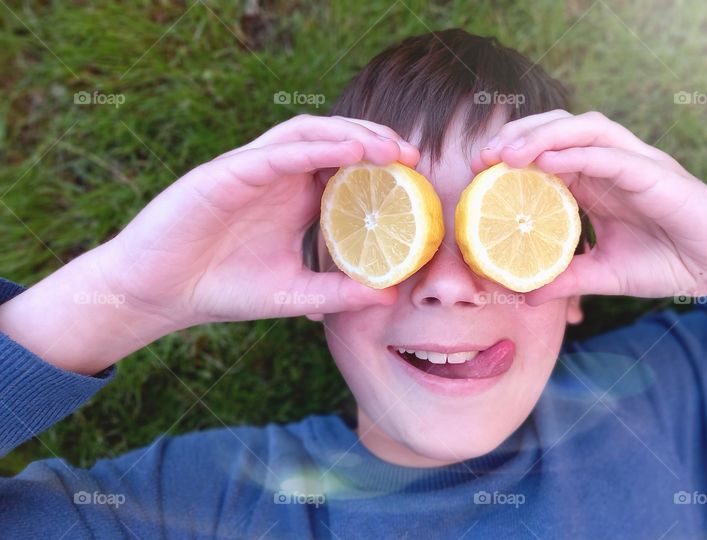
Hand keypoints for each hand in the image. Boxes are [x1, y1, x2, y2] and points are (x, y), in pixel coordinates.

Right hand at [0, 115, 418, 372]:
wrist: (158, 295)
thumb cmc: (222, 289)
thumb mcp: (293, 294)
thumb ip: (337, 292)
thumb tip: (388, 296)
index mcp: (294, 199)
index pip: (344, 166)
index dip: (381, 162)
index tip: (417, 174)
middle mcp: (277, 177)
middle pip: (333, 139)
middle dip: (375, 139)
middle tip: (412, 154)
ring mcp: (252, 170)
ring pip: (307, 133)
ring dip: (350, 134)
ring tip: (387, 148)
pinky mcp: (226, 173)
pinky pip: (276, 151)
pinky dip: (314, 147)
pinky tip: (348, 152)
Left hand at [475, 110, 706, 304]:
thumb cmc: (673, 263)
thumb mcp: (607, 274)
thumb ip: (567, 278)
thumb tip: (524, 293)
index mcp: (601, 182)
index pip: (551, 153)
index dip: (514, 154)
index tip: (478, 172)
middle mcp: (616, 164)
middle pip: (561, 129)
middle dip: (520, 135)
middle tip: (483, 158)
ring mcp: (638, 164)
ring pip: (585, 129)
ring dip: (543, 135)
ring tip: (507, 155)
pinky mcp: (657, 173)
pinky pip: (612, 154)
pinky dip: (578, 153)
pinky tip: (547, 162)